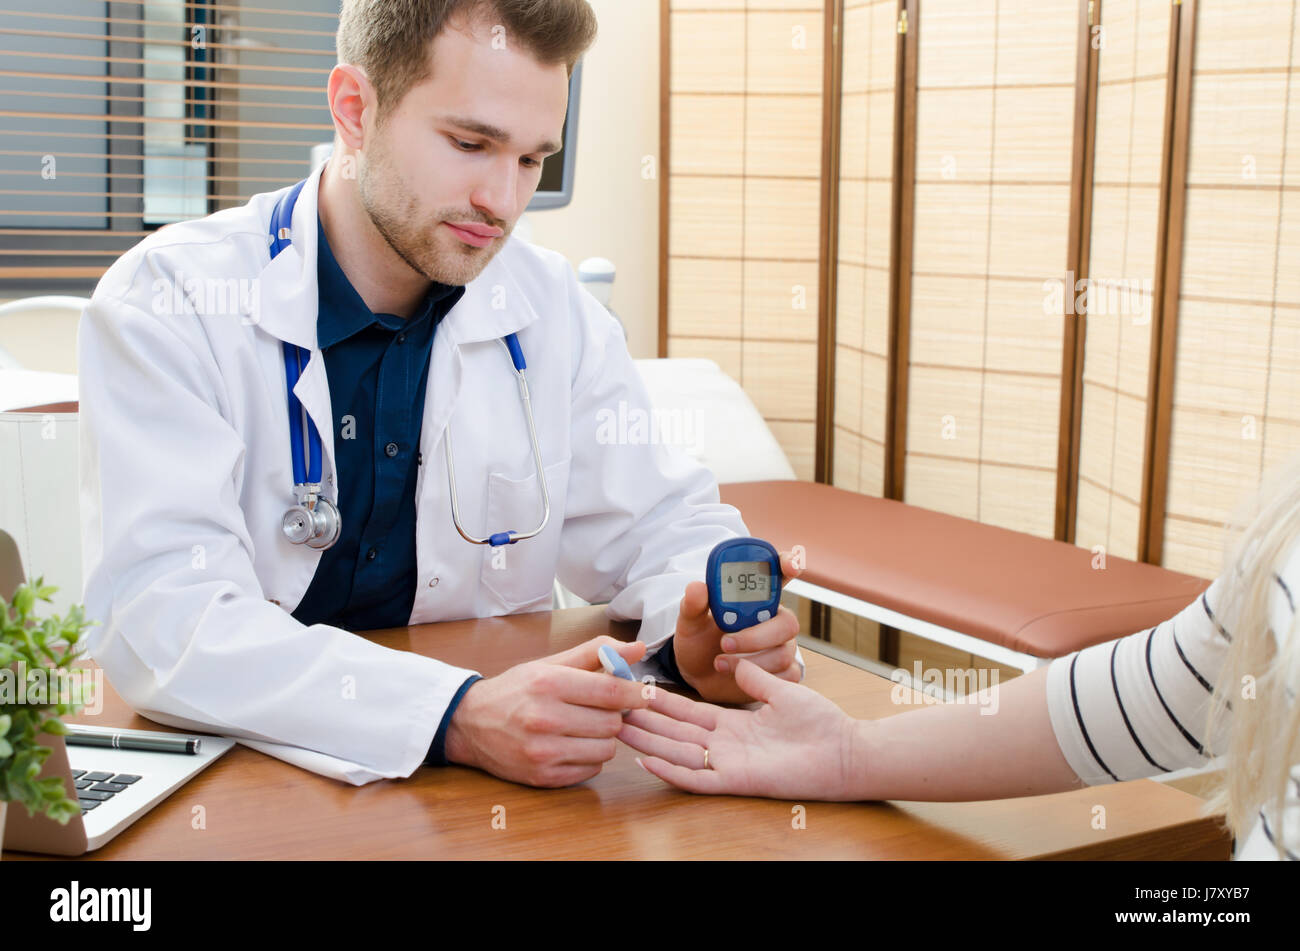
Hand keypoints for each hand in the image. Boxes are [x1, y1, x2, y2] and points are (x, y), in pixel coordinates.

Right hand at [445, 636, 649, 786]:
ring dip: (603, 738)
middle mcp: (545, 718)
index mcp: (549, 684)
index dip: (636, 692)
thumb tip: (638, 648)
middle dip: (614, 714)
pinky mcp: (542, 777)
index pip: (611, 690)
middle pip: (613, 722)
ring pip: (606, 748)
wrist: (469, 723)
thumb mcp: (550, 664)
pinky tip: (573, 745)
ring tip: (585, 727)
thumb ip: (596, 653)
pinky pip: (591, 770)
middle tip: (601, 709)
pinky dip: (590, 758)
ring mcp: (543, 751)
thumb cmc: (515, 690)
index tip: (645, 693)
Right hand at [618, 658, 863, 799]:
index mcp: (735, 724)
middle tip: (612, 711)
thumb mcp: (782, 690)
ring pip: (678, 754)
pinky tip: (647, 761)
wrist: (845, 751)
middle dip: (645, 722)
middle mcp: (726, 745)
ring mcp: (729, 764)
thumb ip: (754, 678)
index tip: (638, 691)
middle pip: (675, 733)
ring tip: (618, 732)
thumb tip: (731, 661)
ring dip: (649, 743)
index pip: (689, 713)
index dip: (663, 703)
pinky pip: (697, 779)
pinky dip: (671, 771)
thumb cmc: (821, 723)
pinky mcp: (737, 781)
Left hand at [672, 549, 803, 702]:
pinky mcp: (782, 673)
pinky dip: (758, 678)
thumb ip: (693, 604)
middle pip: (787, 623)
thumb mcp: (690, 622)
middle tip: (725, 642)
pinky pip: (784, 676)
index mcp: (756, 599)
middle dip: (757, 635)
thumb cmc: (699, 641)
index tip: (788, 565)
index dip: (789, 565)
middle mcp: (774, 620)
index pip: (779, 575)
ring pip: (782, 653)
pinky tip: (736, 676)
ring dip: (750, 661)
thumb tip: (697, 587)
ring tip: (719, 662)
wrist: (698, 675)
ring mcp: (782, 647)